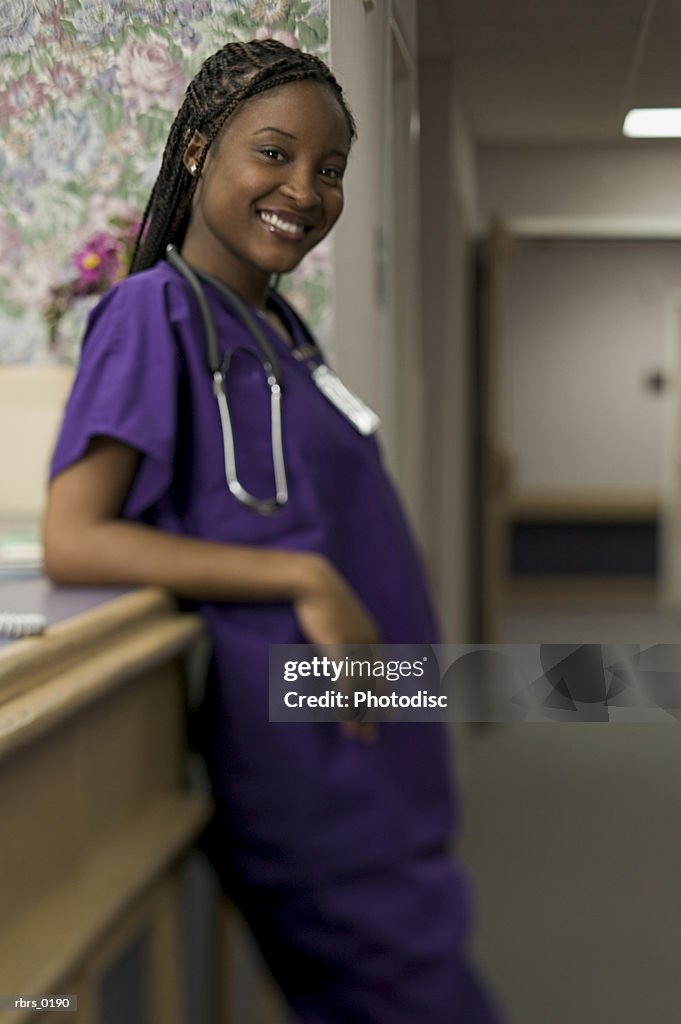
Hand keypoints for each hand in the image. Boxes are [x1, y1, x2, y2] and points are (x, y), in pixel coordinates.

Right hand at [293, 556, 379, 741]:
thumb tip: (338, 640)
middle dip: (373, 712)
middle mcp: (367, 642)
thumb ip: (342, 629)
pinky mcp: (338, 647)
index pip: (382, 671)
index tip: (388, 714)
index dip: (385, 694)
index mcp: (370, 634)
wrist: (311, 580)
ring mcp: (354, 646)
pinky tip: (343, 716)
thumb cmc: (318, 596)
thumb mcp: (337, 615)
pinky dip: (346, 700)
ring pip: (361, 687)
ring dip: (358, 713)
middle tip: (371, 736)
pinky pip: (346, 680)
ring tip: (355, 735)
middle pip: (374, 684)